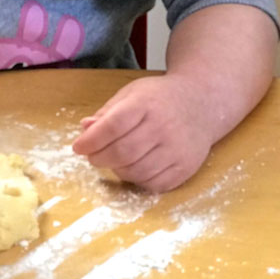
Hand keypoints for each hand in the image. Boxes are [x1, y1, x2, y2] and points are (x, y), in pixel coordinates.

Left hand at [72, 74, 212, 191]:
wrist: (201, 103)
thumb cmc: (159, 97)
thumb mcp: (132, 94)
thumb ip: (108, 113)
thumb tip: (84, 130)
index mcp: (145, 103)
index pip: (113, 125)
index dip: (91, 140)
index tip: (78, 147)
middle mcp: (163, 127)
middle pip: (123, 152)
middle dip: (99, 158)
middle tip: (91, 156)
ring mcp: (176, 149)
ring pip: (136, 171)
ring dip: (116, 170)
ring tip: (111, 160)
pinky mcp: (185, 168)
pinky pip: (154, 184)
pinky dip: (136, 180)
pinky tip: (132, 168)